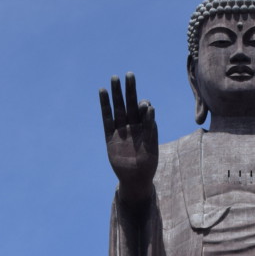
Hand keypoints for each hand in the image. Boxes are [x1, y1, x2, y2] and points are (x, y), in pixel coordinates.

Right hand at [99, 72, 157, 203]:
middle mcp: (133, 127)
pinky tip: (102, 92)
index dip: (144, 106)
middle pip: (131, 105)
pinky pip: (106, 119)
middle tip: (129, 75)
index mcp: (145, 129)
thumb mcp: (152, 148)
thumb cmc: (147, 166)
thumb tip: (151, 109)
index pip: (144, 112)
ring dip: (116, 94)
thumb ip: (151, 129)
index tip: (145, 105)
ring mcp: (121, 130)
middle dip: (130, 91)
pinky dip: (105, 106)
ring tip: (114, 78)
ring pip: (118, 109)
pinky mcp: (110, 137)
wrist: (135, 180)